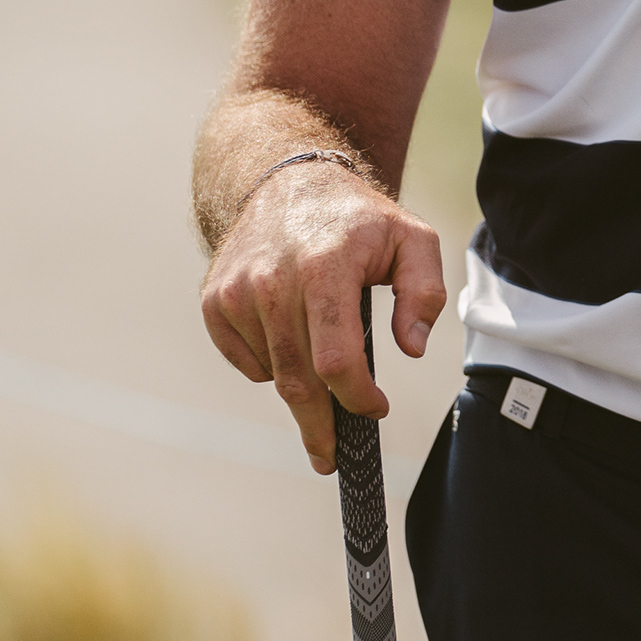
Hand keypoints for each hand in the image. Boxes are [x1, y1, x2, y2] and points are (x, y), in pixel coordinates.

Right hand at [199, 162, 446, 470]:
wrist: (287, 181)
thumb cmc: (359, 219)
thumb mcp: (413, 240)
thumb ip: (425, 293)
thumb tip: (410, 347)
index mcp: (324, 266)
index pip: (337, 359)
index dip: (358, 397)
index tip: (377, 410)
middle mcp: (272, 280)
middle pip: (298, 379)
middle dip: (319, 427)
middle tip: (332, 458)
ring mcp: (238, 292)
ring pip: (274, 373)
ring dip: (302, 388)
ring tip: (325, 378)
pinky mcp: (215, 301)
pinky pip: (248, 361)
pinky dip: (271, 366)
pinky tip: (292, 344)